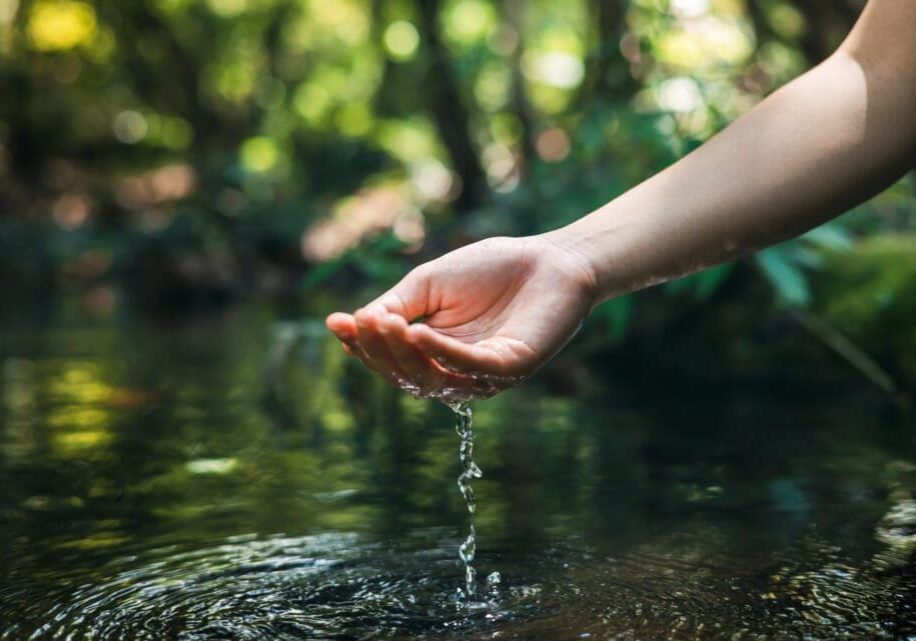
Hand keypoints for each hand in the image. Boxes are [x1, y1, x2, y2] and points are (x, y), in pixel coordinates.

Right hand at [325, 234, 597, 401]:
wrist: (550, 259)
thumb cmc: (491, 270)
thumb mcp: (429, 284)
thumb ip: (396, 305)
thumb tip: (355, 323)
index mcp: (434, 355)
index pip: (391, 360)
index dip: (362, 346)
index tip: (336, 323)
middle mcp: (457, 373)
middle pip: (406, 376)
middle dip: (379, 351)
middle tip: (362, 322)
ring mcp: (484, 375)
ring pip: (433, 379)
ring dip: (404, 354)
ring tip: (384, 324)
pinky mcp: (512, 368)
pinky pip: (471, 367)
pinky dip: (442, 353)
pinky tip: (417, 334)